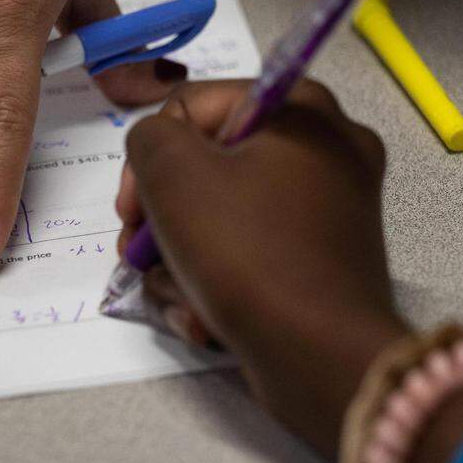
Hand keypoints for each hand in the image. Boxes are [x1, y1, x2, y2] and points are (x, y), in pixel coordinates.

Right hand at [116, 80, 406, 458]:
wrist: (320, 357)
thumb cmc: (247, 254)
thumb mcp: (173, 174)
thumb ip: (148, 136)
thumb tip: (160, 150)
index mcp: (303, 109)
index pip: (195, 105)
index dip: (149, 156)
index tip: (130, 210)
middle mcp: (328, 150)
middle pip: (209, 163)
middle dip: (162, 214)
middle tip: (138, 254)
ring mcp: (332, 209)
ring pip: (225, 214)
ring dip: (183, 256)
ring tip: (175, 294)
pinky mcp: (325, 261)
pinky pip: (255, 251)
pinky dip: (220, 280)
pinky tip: (202, 314)